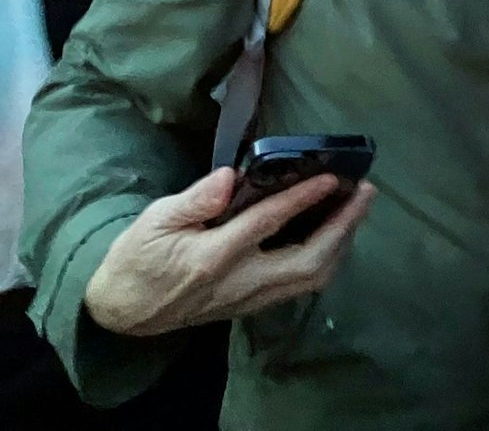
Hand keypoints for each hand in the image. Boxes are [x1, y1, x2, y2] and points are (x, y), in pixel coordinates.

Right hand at [83, 166, 375, 336]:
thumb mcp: (154, 221)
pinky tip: (336, 234)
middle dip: (343, 226)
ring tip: (357, 208)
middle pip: (308, 260)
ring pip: (311, 278)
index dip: (303, 198)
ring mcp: (249, 298)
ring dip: (342, 243)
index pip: (268, 223)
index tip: (332, 176)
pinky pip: (302, 285)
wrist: (124, 312)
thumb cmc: (137, 258)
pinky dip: (327, 258)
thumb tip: (229, 177)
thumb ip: (194, 200)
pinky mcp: (253, 305)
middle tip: (364, 191)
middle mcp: (239, 282)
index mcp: (212, 257)